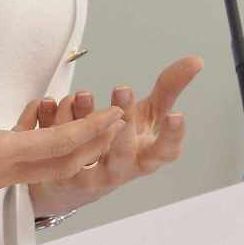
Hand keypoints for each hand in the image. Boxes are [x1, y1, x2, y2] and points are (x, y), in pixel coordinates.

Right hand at [0, 35, 124, 218]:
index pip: (56, 146)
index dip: (90, 130)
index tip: (115, 115)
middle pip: (59, 164)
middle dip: (91, 143)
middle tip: (117, 121)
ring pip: (42, 168)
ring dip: (67, 147)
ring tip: (88, 122)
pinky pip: (21, 166)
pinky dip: (38, 148)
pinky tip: (37, 121)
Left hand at [16, 55, 203, 216]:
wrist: (74, 184)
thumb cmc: (118, 145)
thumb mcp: (147, 116)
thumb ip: (169, 89)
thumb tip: (196, 60)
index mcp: (143, 157)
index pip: (165, 153)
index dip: (172, 137)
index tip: (176, 114)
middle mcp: (118, 169)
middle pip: (123, 157)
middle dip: (123, 127)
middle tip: (123, 95)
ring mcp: (87, 175)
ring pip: (83, 154)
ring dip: (81, 120)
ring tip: (82, 95)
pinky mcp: (56, 173)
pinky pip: (48, 149)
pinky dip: (47, 122)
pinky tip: (47, 102)